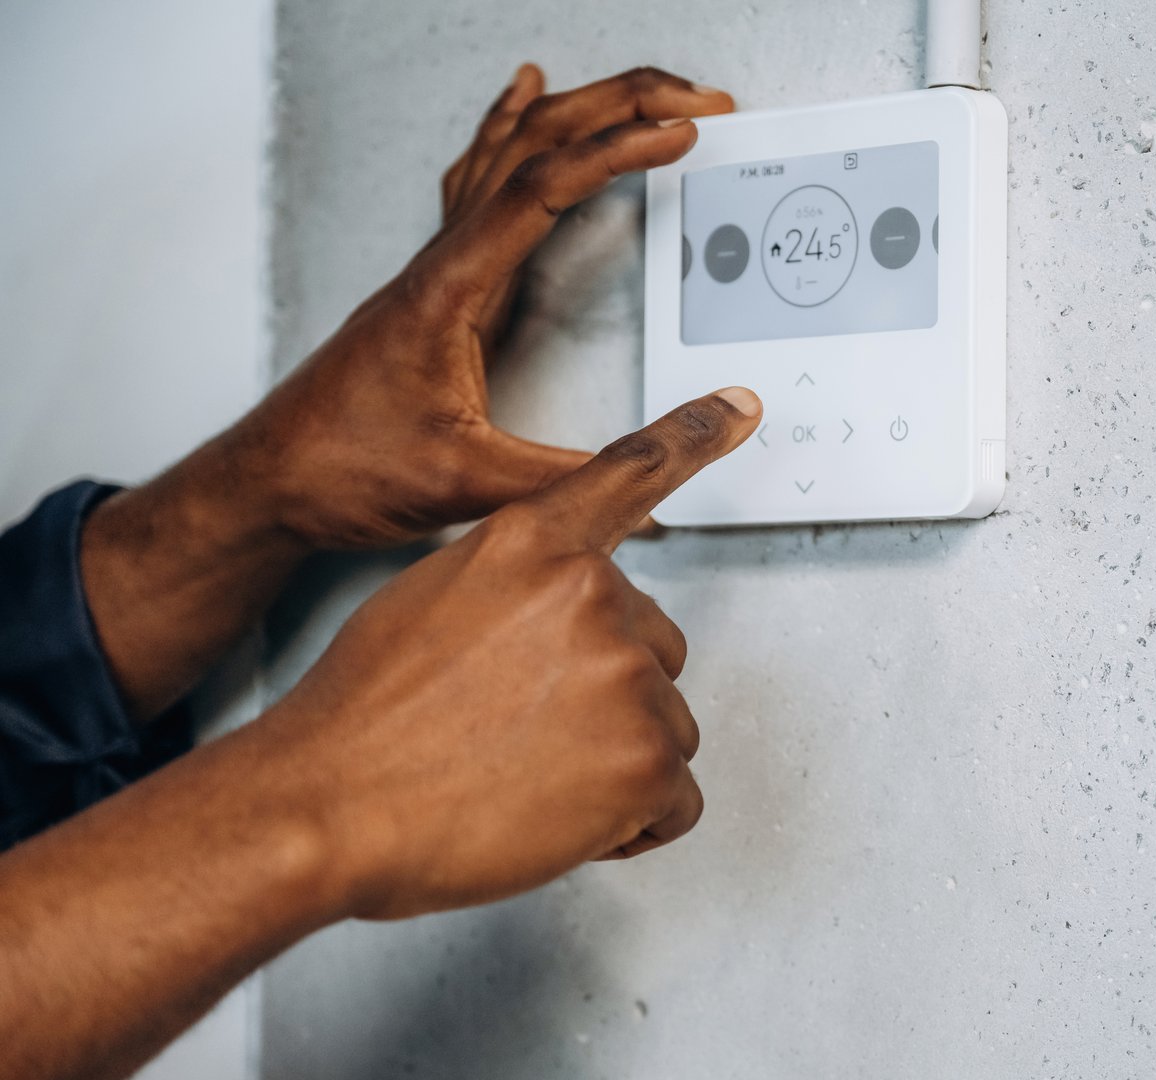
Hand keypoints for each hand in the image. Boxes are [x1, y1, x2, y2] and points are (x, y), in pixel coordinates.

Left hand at [79, 66, 733, 719]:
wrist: (272, 479)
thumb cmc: (344, 468)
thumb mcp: (467, 483)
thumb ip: (562, 479)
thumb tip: (640, 477)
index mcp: (451, 289)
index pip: (543, 189)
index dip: (619, 152)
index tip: (680, 134)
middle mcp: (443, 261)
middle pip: (532, 144)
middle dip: (619, 106)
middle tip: (691, 99)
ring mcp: (438, 266)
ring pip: (509, 151)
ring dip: (580, 110)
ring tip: (639, 91)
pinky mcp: (440, 283)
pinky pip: (480, 178)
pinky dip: (512, 128)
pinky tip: (522, 99)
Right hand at [253, 388, 760, 919]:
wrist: (326, 807)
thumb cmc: (362, 721)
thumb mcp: (430, 602)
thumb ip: (513, 590)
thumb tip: (551, 620)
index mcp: (533, 546)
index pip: (628, 475)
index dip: (695, 435)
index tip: (744, 406)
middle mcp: (590, 595)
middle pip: (654, 649)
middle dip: (608, 698)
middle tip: (525, 736)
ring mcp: (625, 674)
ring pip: (666, 728)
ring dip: (614, 765)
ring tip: (526, 782)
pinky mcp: (645, 759)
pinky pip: (677, 802)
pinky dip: (633, 828)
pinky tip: (561, 822)